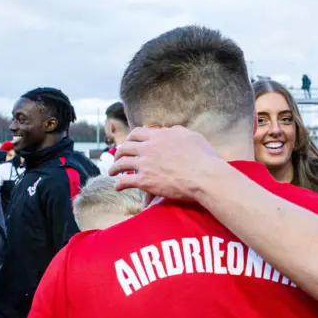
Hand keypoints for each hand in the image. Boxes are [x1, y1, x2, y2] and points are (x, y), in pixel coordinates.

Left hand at [109, 126, 224, 201]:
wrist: (205, 176)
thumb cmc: (204, 157)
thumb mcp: (193, 137)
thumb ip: (179, 132)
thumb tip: (172, 130)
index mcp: (160, 136)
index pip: (138, 133)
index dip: (131, 138)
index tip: (129, 142)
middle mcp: (149, 147)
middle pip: (126, 147)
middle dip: (119, 152)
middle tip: (118, 156)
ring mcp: (145, 164)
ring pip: (122, 163)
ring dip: (115, 167)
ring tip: (112, 171)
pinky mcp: (145, 181)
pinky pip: (125, 181)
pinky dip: (119, 184)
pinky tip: (118, 186)